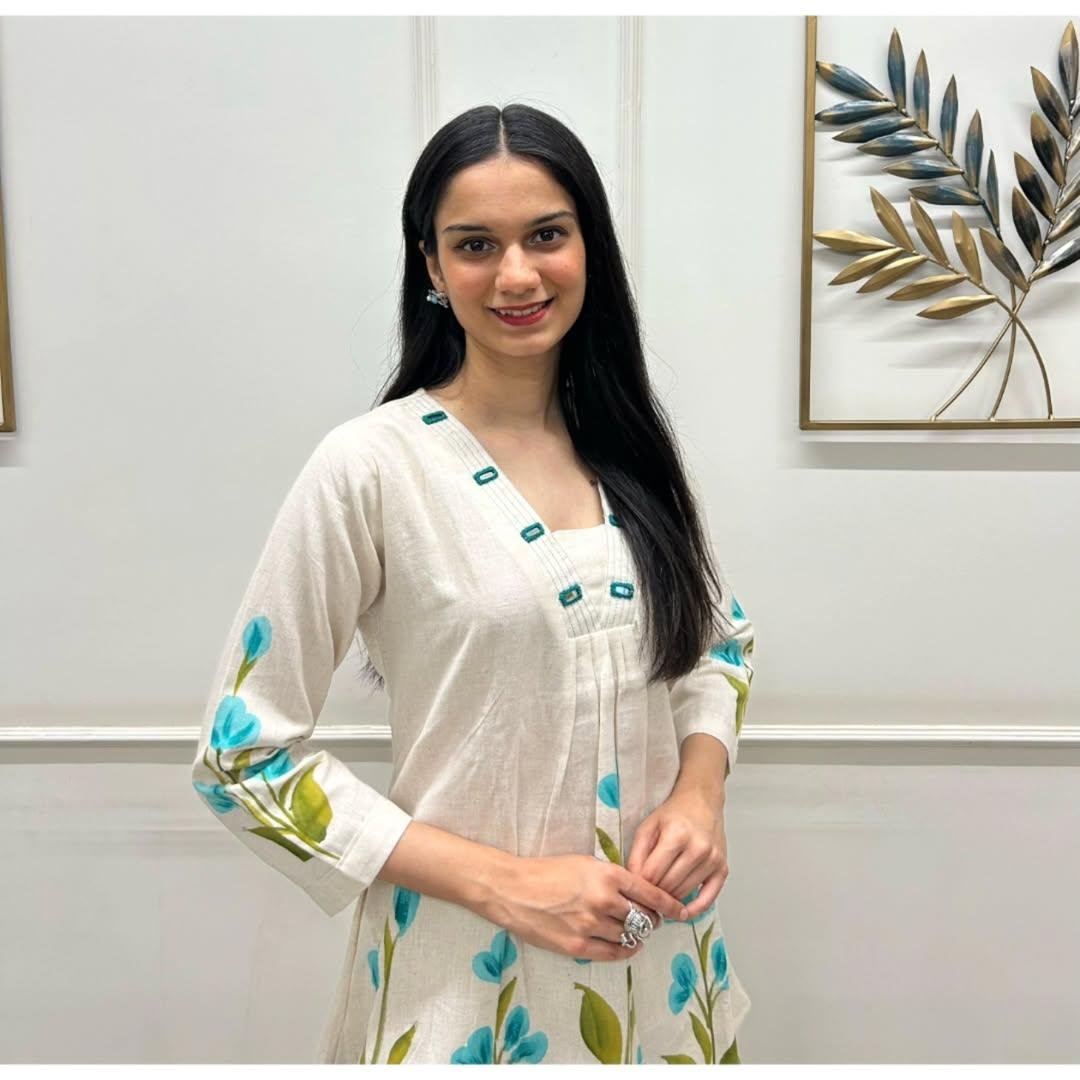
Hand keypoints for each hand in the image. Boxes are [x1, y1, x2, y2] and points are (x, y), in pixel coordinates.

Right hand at [494, 853, 689, 961]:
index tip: (680, 911)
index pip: (650, 892)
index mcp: (607, 874)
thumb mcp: (585, 863)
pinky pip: (612, 954)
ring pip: (629, 936)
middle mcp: (603, 899)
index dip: (668, 904)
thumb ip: (612, 877)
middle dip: (652, 921)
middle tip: (653, 921)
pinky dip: (624, 951)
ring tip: (636, 932)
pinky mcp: (576, 946)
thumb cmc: (548, 871)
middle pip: (643, 917)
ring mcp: (590, 925)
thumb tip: (637, 892)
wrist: (513, 889)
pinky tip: (626, 946)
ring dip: (637, 936)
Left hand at [625, 789, 728, 920]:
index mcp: (676, 835)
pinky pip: (709, 899)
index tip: (633, 889)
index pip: (652, 874)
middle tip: (645, 894)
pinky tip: (682, 912)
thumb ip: (637, 854)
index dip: (639, 884)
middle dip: (654, 893)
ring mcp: (713, 860)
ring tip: (660, 895)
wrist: (702, 802)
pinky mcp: (723, 869)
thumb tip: (633, 882)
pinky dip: (695, 909)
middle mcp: (698, 848)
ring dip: (670, 899)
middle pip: (668, 886)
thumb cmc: (673, 815)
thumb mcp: (648, 827)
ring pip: (684, 894)